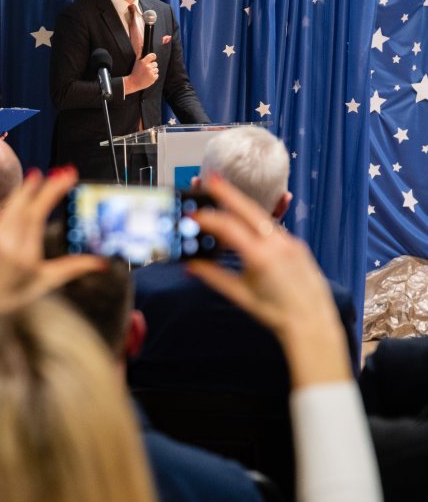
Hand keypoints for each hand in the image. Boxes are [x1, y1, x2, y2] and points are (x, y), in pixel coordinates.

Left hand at [0, 167, 104, 324]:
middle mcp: (7, 242)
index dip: (52, 192)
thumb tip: (102, 263)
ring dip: (27, 188)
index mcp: (24, 254)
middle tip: (63, 171)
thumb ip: (73, 268)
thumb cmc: (13, 299)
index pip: (38, 214)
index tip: (67, 176)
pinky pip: (3, 211)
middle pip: (27, 205)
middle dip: (44, 186)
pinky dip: (14, 199)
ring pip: (13, 205)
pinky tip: (22, 193)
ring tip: (41, 175)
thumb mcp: (45, 284)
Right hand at [125, 52, 158, 94]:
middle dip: (152, 66)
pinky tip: (148, 77)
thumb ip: (140, 53)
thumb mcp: (136, 62)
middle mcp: (147, 66)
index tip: (151, 59)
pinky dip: (153, 76)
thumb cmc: (135, 72)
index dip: (153, 57)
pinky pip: (157, 75)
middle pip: (155, 63)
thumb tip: (141, 45)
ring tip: (146, 74)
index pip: (153, 55)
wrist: (133, 83)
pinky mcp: (153, 78)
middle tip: (146, 70)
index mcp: (143, 62)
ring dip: (153, 71)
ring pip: (156, 69)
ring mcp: (151, 72)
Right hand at [185, 174, 350, 386]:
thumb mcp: (240, 295)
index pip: (228, 227)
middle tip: (210, 179)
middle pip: (248, 209)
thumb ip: (213, 277)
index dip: (207, 218)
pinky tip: (246, 224)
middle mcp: (277, 245)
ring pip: (261, 217)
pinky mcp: (297, 246)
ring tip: (225, 197)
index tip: (192, 215)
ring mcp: (290, 243)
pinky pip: (273, 228)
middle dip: (227, 193)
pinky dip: (256, 222)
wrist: (311, 323)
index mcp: (260, 257)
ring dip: (242, 206)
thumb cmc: (276, 314)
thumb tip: (191, 266)